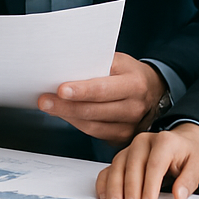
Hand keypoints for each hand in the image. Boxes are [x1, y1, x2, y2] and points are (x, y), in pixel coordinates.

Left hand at [37, 52, 165, 143]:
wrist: (153, 90)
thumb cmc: (129, 72)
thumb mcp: (118, 61)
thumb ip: (96, 63)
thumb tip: (65, 65)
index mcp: (135, 84)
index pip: (103, 89)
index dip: (81, 91)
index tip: (61, 90)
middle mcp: (135, 107)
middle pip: (95, 110)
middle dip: (66, 107)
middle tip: (44, 101)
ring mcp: (130, 126)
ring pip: (93, 125)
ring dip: (67, 116)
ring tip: (48, 107)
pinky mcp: (123, 137)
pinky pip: (95, 134)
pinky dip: (77, 124)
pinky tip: (64, 115)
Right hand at [96, 122, 198, 198]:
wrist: (182, 141)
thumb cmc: (189, 155)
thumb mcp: (198, 165)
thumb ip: (189, 180)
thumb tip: (179, 196)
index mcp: (164, 142)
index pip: (154, 165)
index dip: (149, 187)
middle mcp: (143, 141)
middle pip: (132, 165)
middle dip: (130, 189)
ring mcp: (130, 147)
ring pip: (118, 165)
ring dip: (115, 187)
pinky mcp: (123, 155)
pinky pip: (110, 167)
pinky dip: (105, 181)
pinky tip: (103, 195)